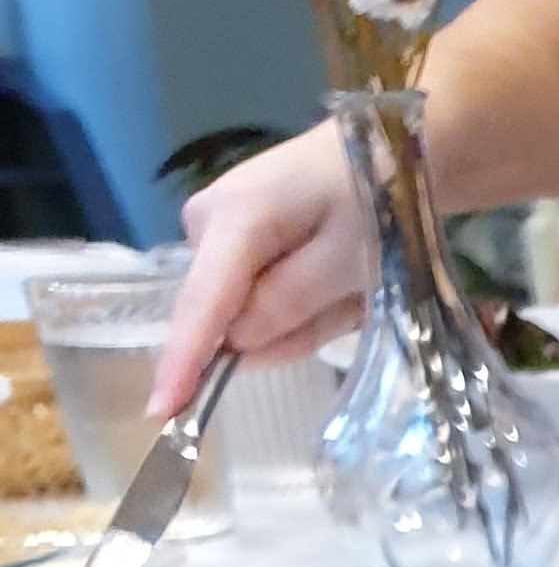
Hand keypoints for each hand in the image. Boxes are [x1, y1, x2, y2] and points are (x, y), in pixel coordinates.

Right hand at [156, 123, 367, 416]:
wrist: (387, 154)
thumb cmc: (374, 199)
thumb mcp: (348, 259)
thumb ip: (290, 304)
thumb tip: (235, 343)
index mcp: (234, 219)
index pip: (202, 305)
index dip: (185, 362)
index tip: (163, 412)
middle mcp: (207, 223)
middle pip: (231, 317)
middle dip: (293, 326)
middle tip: (352, 293)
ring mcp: (217, 233)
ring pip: (254, 315)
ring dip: (308, 315)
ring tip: (349, 279)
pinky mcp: (236, 245)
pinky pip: (266, 302)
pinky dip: (308, 305)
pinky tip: (337, 277)